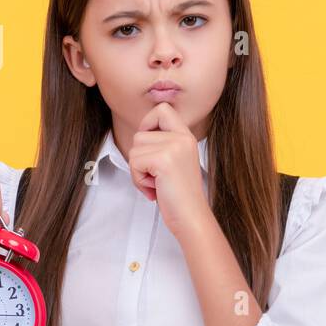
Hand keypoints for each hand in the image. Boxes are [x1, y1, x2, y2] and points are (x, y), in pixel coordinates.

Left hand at [129, 102, 206, 230]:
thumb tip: (141, 132)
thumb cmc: (178, 194)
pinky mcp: (163, 160)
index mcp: (186, 136)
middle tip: (155, 175)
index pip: (162, 109)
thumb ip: (163, 144)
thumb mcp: (175, 160)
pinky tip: (154, 188)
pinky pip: (134, 162)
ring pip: (135, 149)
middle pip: (140, 134)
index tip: (150, 146)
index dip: (148, 123)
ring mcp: (174, 147)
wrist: (190, 216)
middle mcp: (182, 138)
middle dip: (140, 157)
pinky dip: (138, 179)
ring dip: (138, 171)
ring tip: (156, 183)